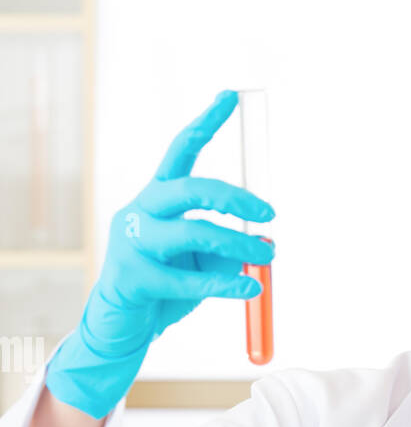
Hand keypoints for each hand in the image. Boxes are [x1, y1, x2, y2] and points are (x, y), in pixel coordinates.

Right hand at [45, 88, 275, 418]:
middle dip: (234, 198)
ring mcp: (132, 243)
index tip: (231, 96)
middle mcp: (141, 211)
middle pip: (188, 188)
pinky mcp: (131, 278)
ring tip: (267, 258)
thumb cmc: (165, 290)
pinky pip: (185, 280)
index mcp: (157, 198)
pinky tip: (249, 289)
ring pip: (192, 233)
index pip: (181, 152)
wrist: (123, 330)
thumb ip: (226, 248)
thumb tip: (265, 242)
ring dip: (237, 245)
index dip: (205, 124)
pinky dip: (224, 286)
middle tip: (270, 214)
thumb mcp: (201, 265)